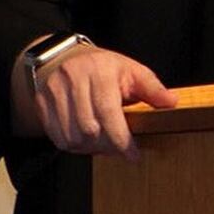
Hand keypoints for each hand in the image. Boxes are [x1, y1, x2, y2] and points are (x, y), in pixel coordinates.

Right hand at [11, 42, 177, 162]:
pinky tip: (86, 139)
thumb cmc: (103, 67)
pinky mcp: (41, 103)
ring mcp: (53, 91)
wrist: (63, 58)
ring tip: (103, 142)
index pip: (108, 112)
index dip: (122, 139)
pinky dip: (74, 145)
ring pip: (72, 137)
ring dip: (90, 148)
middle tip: (119, 147)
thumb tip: (172, 102)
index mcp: (99, 71)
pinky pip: (57, 138)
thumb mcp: (131, 70)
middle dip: (107, 145)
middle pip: (89, 129)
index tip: (134, 156)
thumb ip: (152, 88)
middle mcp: (73, 79)